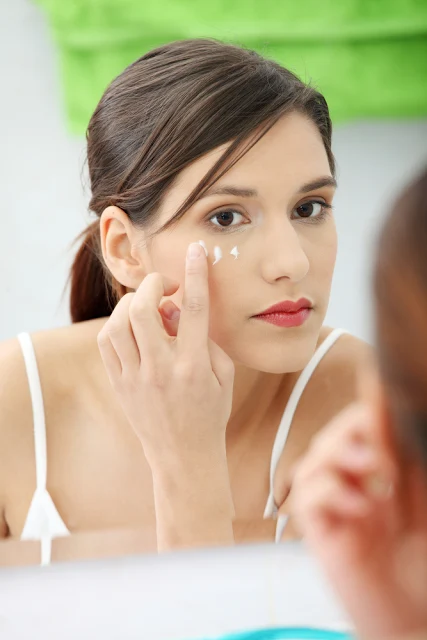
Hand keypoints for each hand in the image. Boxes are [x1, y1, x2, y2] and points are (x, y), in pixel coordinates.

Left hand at [97, 242, 234, 548]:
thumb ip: (206, 339)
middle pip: (143, 310)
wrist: (184, 457)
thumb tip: (180, 310)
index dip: (195, 274)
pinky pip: (106, 343)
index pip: (193, 309)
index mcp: (193, 366)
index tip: (195, 251)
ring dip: (132, 304)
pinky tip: (132, 327)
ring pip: (118, 324)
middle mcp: (161, 369)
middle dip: (152, 286)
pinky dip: (117, 325)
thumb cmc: (210, 414)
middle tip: (164, 286)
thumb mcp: (224, 376)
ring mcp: (135, 378)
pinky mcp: (119, 384)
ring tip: (147, 307)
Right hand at [290, 403, 426, 639]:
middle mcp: (352, 488)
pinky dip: (329, 492)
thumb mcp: (420, 501)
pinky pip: (309, 501)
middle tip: (378, 434)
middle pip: (332, 440)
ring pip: (314, 463)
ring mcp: (334, 510)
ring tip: (371, 465)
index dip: (367, 405)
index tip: (378, 382)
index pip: (362, 429)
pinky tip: (359, 503)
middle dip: (351, 430)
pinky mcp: (321, 535)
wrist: (414, 619)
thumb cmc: (422, 567)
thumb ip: (407, 457)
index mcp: (380, 476)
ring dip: (338, 455)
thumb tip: (398, 412)